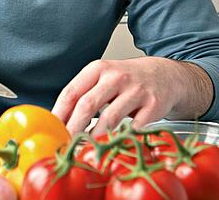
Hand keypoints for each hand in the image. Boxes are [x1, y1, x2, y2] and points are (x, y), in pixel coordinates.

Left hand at [51, 57, 212, 135]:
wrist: (166, 74)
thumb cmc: (128, 80)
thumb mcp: (103, 77)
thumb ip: (83, 94)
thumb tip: (58, 120)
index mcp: (98, 68)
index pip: (72, 92)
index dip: (59, 113)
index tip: (52, 130)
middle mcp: (116, 77)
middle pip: (87, 105)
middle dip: (73, 128)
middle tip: (65, 144)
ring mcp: (136, 90)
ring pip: (110, 118)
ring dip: (95, 138)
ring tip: (85, 150)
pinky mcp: (153, 105)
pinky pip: (135, 127)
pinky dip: (122, 139)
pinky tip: (113, 147)